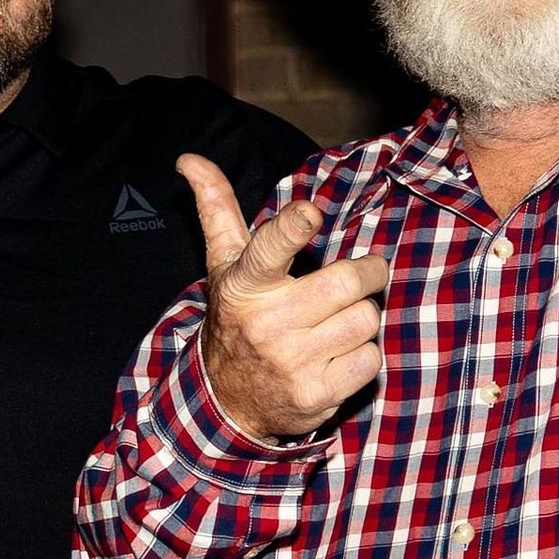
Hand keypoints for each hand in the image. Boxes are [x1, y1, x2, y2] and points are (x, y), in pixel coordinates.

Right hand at [178, 154, 386, 442]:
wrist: (227, 400)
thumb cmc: (236, 314)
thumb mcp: (223, 263)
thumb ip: (216, 207)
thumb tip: (189, 157)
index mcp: (245, 283)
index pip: (269, 249)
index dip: (292, 228)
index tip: (309, 213)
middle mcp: (267, 323)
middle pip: (346, 283)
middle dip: (367, 273)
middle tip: (365, 272)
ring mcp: (291, 362)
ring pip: (365, 320)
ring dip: (361, 316)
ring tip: (336, 321)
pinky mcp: (316, 394)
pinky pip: (370, 360)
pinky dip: (362, 355)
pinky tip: (335, 355)